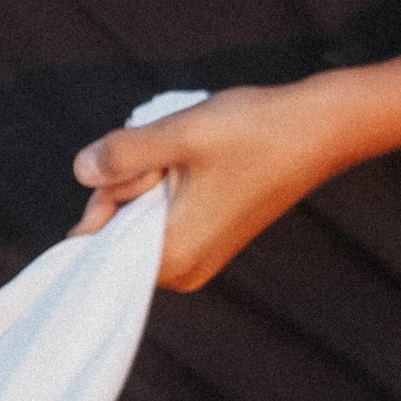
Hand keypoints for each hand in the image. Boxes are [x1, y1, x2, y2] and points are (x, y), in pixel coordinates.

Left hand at [74, 82, 348, 290]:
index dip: (104, 194)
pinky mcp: (210, 238)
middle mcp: (183, 271)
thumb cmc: (255, 132)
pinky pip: (162, 213)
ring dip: (149, 178)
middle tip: (175, 155)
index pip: (94, 244)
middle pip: (114, 228)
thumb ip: (121, 154)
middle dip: (129, 183)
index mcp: (173, 257)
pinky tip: (199, 161)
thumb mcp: (178, 134)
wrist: (320, 129)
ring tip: (193, 157)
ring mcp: (198, 257)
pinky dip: (167, 183)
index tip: (142, 166)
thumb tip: (80, 170)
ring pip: (137, 216)